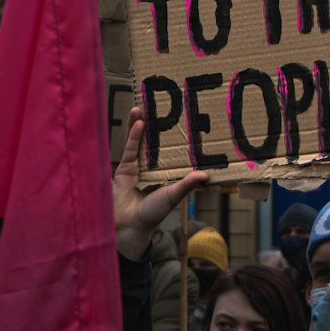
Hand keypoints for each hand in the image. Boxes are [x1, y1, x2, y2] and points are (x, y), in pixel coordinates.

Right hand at [114, 107, 208, 259]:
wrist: (130, 225)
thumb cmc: (153, 213)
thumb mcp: (173, 195)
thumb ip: (187, 184)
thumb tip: (205, 175)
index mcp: (167, 171)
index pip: (173, 149)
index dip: (177, 135)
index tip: (183, 119)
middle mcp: (153, 166)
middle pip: (155, 141)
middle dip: (157, 124)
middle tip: (161, 105)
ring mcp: (138, 165)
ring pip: (140, 141)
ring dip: (141, 124)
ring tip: (144, 107)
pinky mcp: (124, 167)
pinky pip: (130, 148)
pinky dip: (134, 135)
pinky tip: (138, 122)